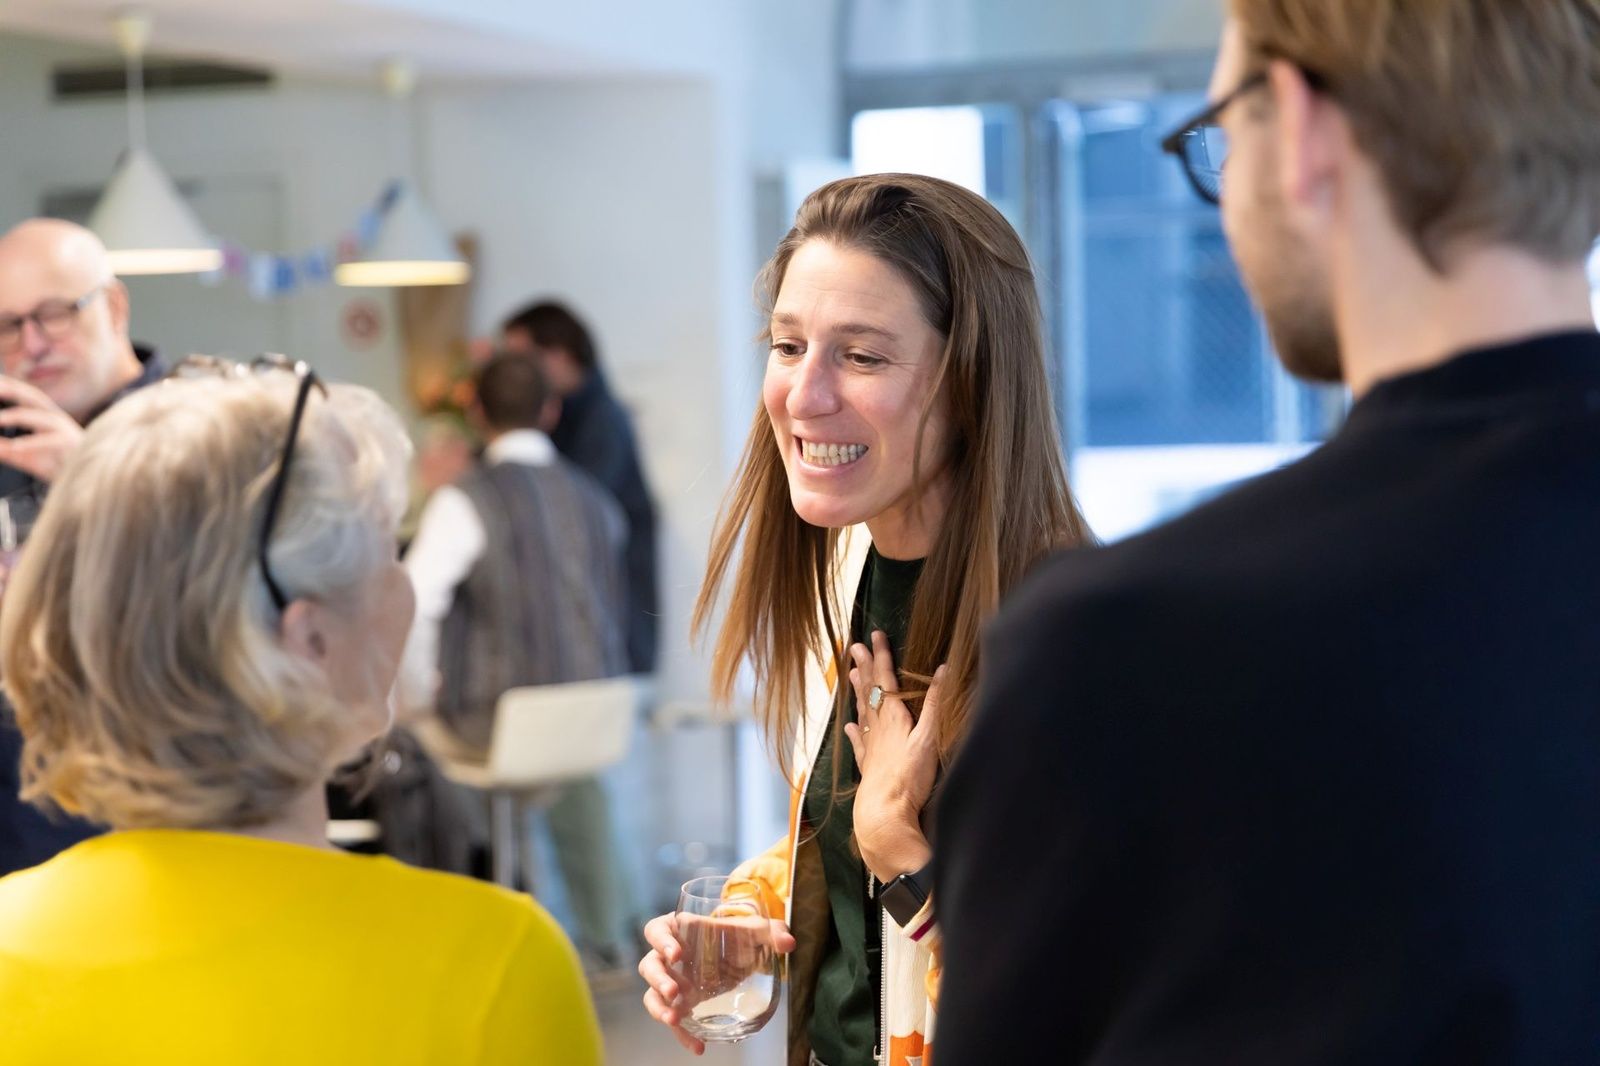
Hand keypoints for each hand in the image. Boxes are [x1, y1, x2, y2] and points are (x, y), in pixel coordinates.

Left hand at [0, 377, 83, 482]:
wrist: (86, 480)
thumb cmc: (58, 466)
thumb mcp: (25, 456)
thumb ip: (5, 449)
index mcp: (45, 416)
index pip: (24, 394)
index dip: (8, 385)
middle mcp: (55, 418)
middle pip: (33, 396)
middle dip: (11, 389)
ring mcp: (64, 430)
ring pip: (39, 417)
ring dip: (16, 416)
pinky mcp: (70, 445)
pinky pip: (48, 441)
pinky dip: (30, 443)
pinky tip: (14, 447)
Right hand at [639, 910, 795, 1055]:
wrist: (740, 954)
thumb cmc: (738, 935)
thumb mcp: (755, 930)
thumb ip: (772, 931)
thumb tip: (788, 942)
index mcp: (680, 929)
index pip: (657, 930)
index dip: (662, 941)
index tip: (676, 953)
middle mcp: (669, 956)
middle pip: (649, 964)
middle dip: (658, 979)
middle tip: (674, 992)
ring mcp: (672, 981)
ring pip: (652, 994)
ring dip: (659, 1008)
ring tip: (673, 1021)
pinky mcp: (681, 1004)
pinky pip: (674, 1019)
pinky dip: (682, 1034)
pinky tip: (697, 1046)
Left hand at [844, 631, 945, 882]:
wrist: (884, 813)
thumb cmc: (909, 776)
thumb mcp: (929, 737)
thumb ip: (935, 704)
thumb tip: (943, 670)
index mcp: (893, 717)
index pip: (885, 680)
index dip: (882, 656)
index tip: (875, 635)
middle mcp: (878, 727)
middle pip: (870, 691)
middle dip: (865, 666)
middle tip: (854, 646)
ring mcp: (871, 747)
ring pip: (863, 711)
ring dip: (858, 691)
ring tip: (851, 674)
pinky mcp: (868, 765)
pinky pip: (859, 742)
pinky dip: (856, 731)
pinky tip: (850, 726)